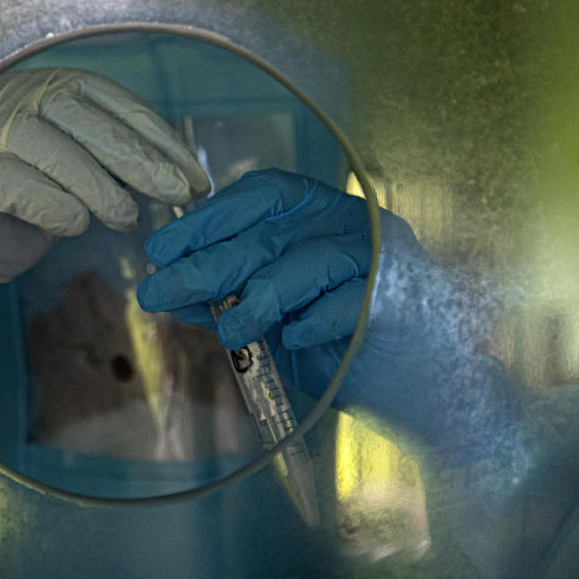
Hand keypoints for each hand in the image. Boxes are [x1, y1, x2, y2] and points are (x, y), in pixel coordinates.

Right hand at [0, 67, 209, 328]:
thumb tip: (168, 178)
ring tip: (124, 218)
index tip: (194, 176)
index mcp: (38, 94)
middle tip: (178, 193)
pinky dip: (55, 207)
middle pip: (85, 116)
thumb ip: (102, 172)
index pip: (109, 100)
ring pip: (53, 146)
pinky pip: (19, 184)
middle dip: (140, 156)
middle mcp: (6, 100)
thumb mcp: (63, 190)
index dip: (157, 136)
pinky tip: (71, 226)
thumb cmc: (0, 222)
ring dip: (100, 185)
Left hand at [136, 168, 439, 440]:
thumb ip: (232, 296)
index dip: (207, 219)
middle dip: (207, 265)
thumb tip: (171, 289)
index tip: (161, 249)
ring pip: (305, 265)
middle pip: (268, 235)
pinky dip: (316, 322)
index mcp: (320, 213)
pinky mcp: (404, 300)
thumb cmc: (342, 339)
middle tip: (160, 290)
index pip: (260, 195)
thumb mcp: (276, 315)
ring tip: (227, 332)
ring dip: (257, 301)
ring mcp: (380, 259)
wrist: (418, 383)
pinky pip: (349, 304)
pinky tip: (295, 338)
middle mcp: (350, 223)